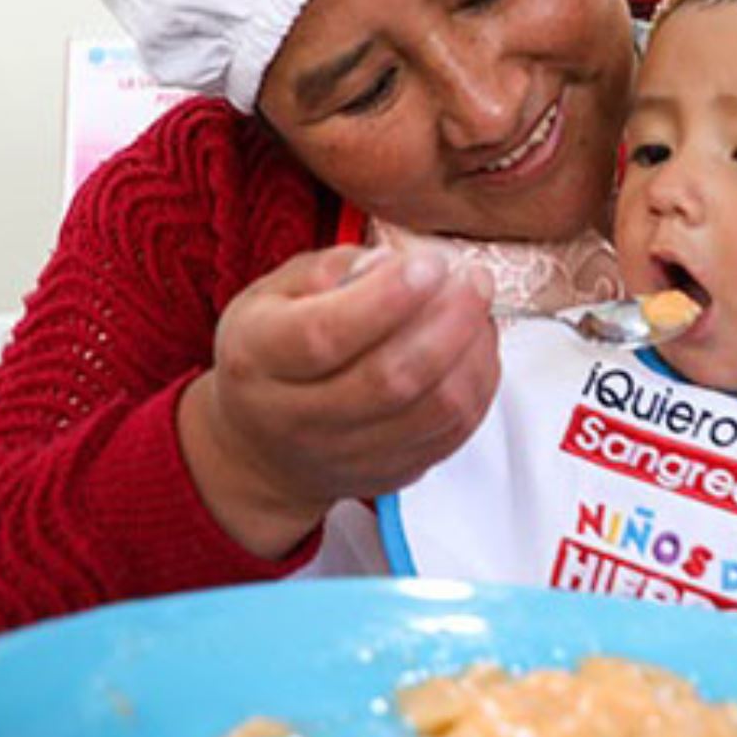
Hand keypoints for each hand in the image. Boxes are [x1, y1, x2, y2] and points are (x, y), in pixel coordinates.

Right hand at [179, 245, 499, 558]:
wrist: (260, 448)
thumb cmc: (270, 354)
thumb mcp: (272, 294)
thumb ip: (327, 269)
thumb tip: (389, 263)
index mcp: (257, 359)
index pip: (324, 335)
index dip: (387, 298)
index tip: (431, 264)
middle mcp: (297, 417)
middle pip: (390, 379)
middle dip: (448, 322)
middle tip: (473, 279)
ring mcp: (347, 455)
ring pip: (432, 410)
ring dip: (472, 352)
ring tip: (479, 307)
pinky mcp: (390, 474)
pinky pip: (452, 433)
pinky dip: (477, 384)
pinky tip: (477, 345)